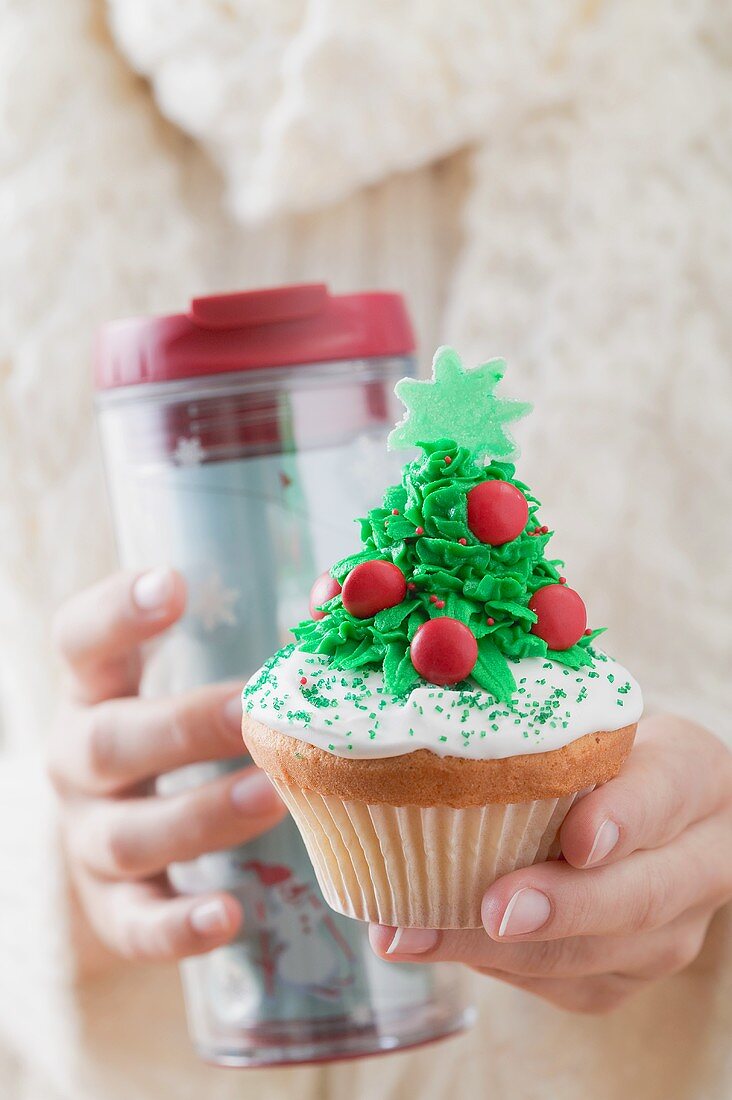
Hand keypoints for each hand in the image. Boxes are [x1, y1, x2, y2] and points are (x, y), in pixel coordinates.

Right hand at [49, 569, 285, 964]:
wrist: (114, 833)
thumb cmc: (173, 735)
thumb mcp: (184, 683)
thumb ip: (242, 651)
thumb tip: (341, 604)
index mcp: (95, 690)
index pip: (82, 639)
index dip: (119, 612)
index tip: (173, 585)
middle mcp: (78, 759)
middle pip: (110, 741)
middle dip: (184, 727)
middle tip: (252, 711)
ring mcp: (88, 836)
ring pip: (129, 833)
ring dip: (201, 816)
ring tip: (271, 798)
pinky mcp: (109, 905)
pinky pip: (135, 921)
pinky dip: (177, 925)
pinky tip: (226, 916)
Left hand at [370, 715, 731, 1012]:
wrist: (647, 813)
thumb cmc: (603, 754)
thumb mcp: (596, 725)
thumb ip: (553, 736)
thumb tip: (450, 748)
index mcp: (694, 778)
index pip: (666, 795)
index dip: (623, 820)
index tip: (578, 839)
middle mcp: (699, 863)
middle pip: (638, 897)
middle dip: (561, 908)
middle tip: (493, 910)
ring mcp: (670, 932)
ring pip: (595, 956)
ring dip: (501, 951)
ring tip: (417, 934)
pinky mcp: (627, 975)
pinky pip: (565, 984)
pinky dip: (496, 965)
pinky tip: (438, 941)